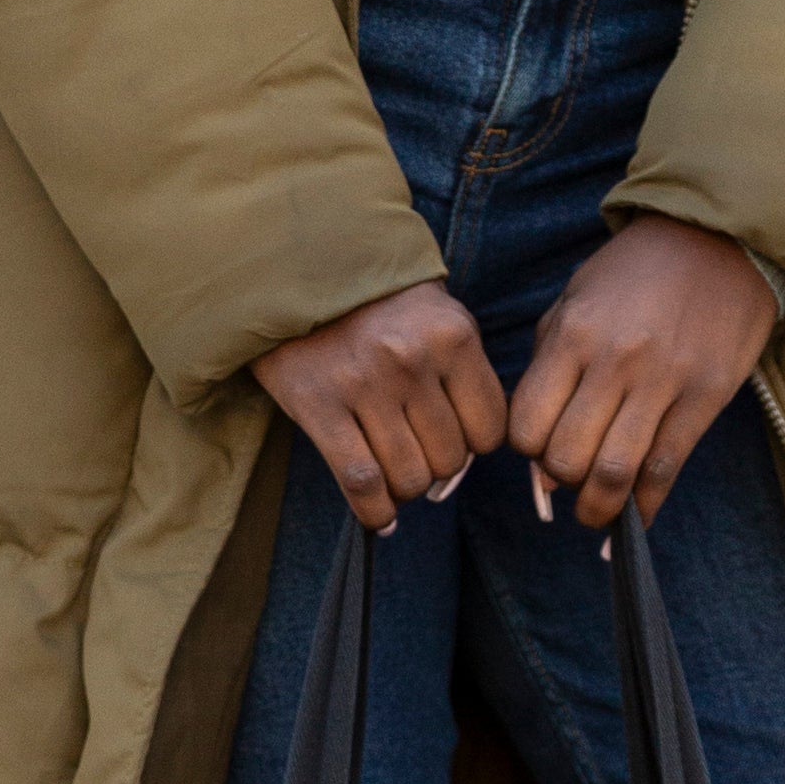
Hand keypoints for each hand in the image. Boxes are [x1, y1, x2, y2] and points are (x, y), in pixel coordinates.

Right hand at [256, 279, 509, 532]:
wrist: (294, 265)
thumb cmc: (374, 299)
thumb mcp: (436, 314)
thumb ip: (461, 373)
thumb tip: (468, 454)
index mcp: (453, 336)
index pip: (490, 429)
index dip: (476, 446)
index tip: (457, 441)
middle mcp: (413, 360)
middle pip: (449, 459)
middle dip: (437, 468)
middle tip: (417, 453)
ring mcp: (364, 384)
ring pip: (408, 477)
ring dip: (405, 489)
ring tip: (394, 473)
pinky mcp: (318, 403)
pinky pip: (361, 481)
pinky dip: (374, 511)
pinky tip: (379, 518)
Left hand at [510, 216, 776, 533]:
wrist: (718, 240)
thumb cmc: (634, 274)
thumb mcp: (574, 301)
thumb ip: (549, 367)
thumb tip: (538, 447)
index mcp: (572, 335)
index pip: (527, 425)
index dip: (526, 450)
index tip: (539, 448)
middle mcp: (614, 361)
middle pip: (567, 458)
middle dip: (560, 482)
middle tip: (570, 480)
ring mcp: (664, 381)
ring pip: (615, 472)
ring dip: (599, 508)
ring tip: (596, 512)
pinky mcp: (706, 396)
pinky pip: (667, 468)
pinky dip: (646, 505)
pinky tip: (636, 520)